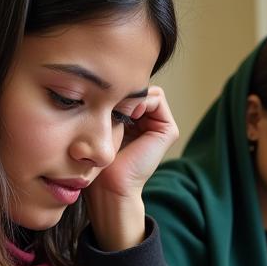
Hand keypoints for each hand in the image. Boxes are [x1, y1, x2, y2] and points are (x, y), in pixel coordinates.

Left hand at [84, 85, 178, 250]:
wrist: (109, 186)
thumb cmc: (98, 161)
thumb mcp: (99, 125)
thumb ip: (106, 103)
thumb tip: (103, 79)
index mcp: (133, 121)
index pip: (127, 89)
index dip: (114, 88)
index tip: (98, 97)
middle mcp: (149, 121)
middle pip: (137, 88)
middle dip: (122, 90)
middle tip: (108, 101)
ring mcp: (161, 125)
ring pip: (147, 90)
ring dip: (130, 94)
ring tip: (117, 109)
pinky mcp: (168, 129)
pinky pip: (156, 97)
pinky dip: (141, 99)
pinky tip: (127, 112)